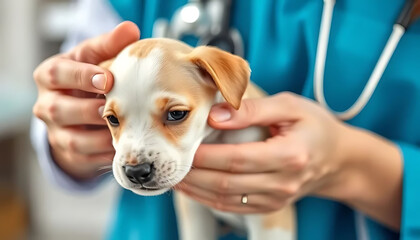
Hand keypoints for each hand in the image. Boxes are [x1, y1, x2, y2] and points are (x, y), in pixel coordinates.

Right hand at [33, 21, 139, 179]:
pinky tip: (125, 146)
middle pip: (59, 110)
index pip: (57, 74)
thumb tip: (131, 30)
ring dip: (100, 136)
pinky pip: (87, 158)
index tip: (108, 78)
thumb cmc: (89, 77)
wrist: (81, 112)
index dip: (81, 76)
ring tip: (124, 129)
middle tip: (114, 107)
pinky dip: (106, 153)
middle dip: (89, 109)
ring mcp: (56, 132)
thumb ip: (110, 44)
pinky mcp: (70, 154)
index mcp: (50, 76)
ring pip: (72, 140)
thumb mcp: (94, 58)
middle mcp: (47, 105)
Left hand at [178, 92, 348, 212]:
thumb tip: (215, 115)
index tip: (183, 146)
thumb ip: (252, 109)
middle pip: (227, 182)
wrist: (337, 158)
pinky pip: (233, 207)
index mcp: (290, 155)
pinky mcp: (270, 205)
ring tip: (174, 175)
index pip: (237, 159)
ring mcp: (277, 198)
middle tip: (170, 162)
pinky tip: (192, 187)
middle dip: (194, 174)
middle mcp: (283, 183)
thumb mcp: (290, 106)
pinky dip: (208, 199)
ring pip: (226, 199)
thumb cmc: (314, 126)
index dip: (207, 155)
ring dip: (196, 189)